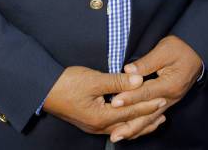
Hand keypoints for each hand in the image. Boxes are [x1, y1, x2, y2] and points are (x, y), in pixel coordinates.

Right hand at [43, 66, 166, 139]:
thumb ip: (117, 82)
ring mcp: (93, 126)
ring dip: (138, 122)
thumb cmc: (67, 83)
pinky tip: (128, 119)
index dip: (148, 104)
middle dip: (147, 119)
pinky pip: (113, 125)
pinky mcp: (89, 122)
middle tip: (163, 114)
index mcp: (102, 117)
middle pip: (129, 124)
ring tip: (152, 119)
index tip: (163, 99)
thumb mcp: (94, 80)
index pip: (131, 111)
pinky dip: (125, 122)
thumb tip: (138, 81)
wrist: (43, 90)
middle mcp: (99, 126)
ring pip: (122, 127)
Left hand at [108, 36, 201, 140]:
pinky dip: (143, 126)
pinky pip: (154, 117)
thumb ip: (146, 62)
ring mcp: (170, 101)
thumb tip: (128, 70)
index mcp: (170, 84)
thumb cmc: (179, 48)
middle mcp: (171, 97)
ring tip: (119, 137)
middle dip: (130, 124)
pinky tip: (132, 131)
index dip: (129, 98)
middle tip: (114, 133)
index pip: (146, 93)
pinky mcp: (167, 101)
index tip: (114, 102)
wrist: (196, 52)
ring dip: (134, 129)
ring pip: (151, 120)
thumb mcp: (163, 50)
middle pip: (148, 114)